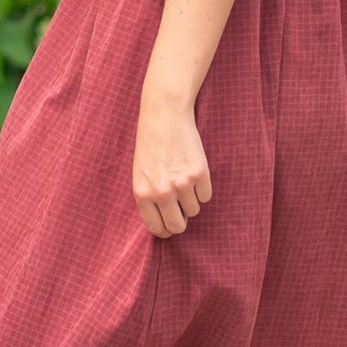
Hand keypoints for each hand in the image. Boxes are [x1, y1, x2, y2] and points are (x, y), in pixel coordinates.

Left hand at [133, 94, 212, 237]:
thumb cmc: (150, 145)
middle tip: (180, 209)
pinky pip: (206, 196)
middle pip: (178, 226)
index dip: (165, 230)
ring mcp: (182, 184)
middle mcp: (162, 193)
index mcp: (143, 194)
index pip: (157, 228)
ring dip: (191, 200)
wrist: (164, 116)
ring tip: (183, 179)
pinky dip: (202, 189)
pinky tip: (193, 172)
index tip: (169, 225)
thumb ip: (150, 199)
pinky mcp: (200, 174)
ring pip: (194, 210)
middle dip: (180, 221)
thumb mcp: (140, 174)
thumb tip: (165, 223)